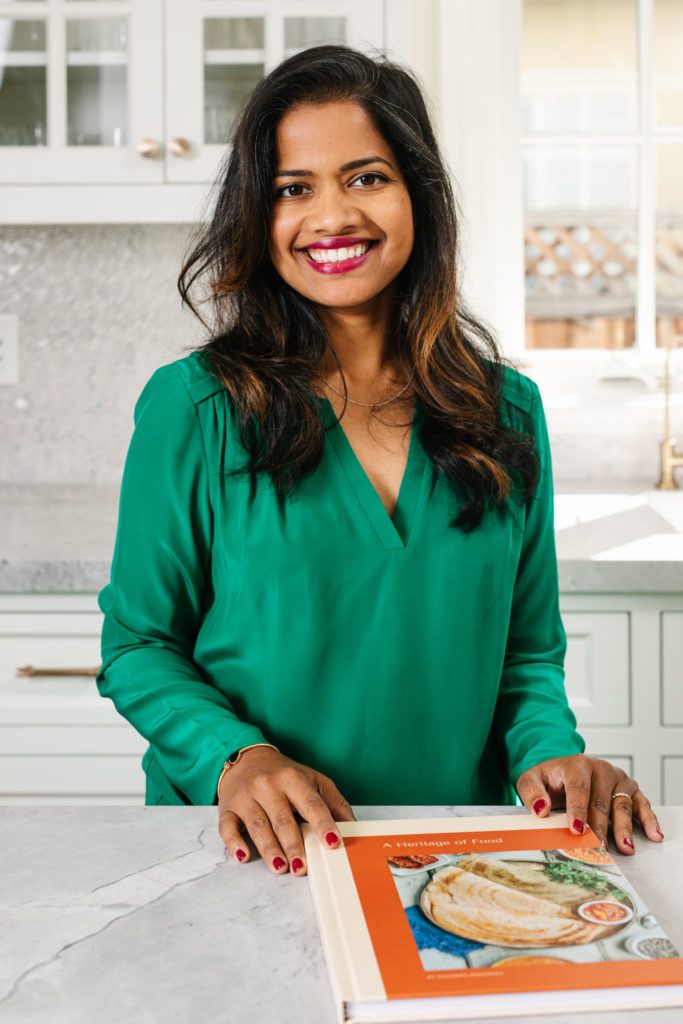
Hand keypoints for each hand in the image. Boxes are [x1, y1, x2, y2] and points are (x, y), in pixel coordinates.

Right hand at [217, 746, 355, 875]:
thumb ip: (333, 802)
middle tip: (302, 867)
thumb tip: (353, 826)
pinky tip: (243, 856)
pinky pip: (228, 827)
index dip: (322, 823)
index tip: (333, 842)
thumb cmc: (283, 774)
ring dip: (269, 848)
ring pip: (258, 825)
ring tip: (280, 867)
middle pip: (282, 819)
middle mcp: (268, 786)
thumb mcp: (312, 779)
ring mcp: (246, 797)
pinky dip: (234, 842)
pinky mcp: (227, 808)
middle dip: (293, 844)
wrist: (246, 757)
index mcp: (292, 779)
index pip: (310, 803)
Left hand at [516, 754, 662, 854]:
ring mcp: (617, 778)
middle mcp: (600, 768)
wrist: (563, 770)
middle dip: (599, 827)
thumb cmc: (549, 779)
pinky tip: (653, 834)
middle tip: (598, 848)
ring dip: (623, 828)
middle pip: (601, 801)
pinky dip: (649, 819)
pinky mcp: (630, 788)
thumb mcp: (531, 780)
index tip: (576, 829)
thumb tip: (540, 808)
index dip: (577, 810)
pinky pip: (641, 804)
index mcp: (577, 764)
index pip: (578, 788)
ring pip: (621, 805)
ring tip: (624, 847)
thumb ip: (532, 792)